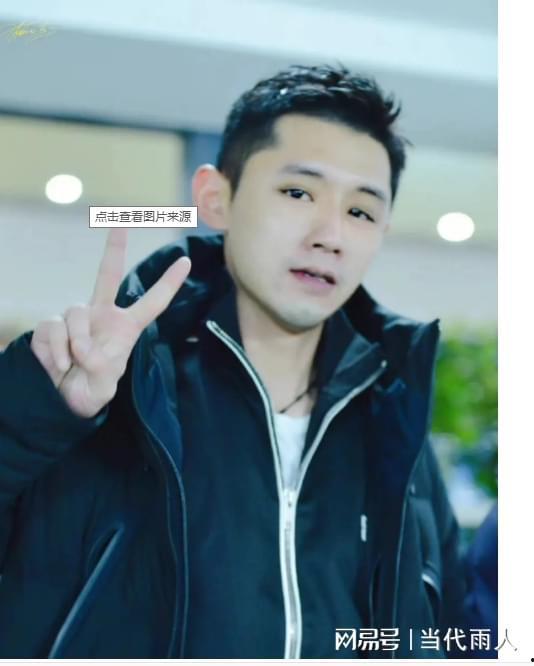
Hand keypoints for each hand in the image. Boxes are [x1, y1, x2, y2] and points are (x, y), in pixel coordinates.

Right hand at [30, 228, 190, 417]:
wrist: (61, 401)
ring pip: (75, 313)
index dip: (168, 283)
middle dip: (113, 248)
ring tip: (73, 364)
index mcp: (125, 327)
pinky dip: (54, 350)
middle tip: (121, 223)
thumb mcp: (105, 386)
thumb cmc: (91, 390)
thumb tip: (84, 349)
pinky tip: (57, 365)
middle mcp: (101, 315)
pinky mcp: (51, 325)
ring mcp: (75, 317)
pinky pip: (53, 327)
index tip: (186, 262)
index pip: (152, 302)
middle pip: (107, 274)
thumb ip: (100, 368)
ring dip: (75, 342)